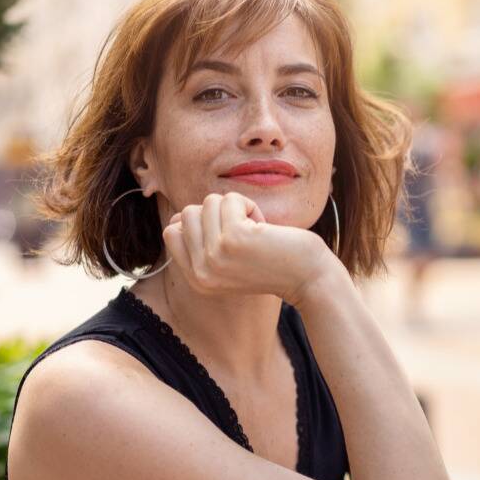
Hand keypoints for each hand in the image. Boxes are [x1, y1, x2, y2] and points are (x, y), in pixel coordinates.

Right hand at [162, 192, 338, 304]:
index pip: (171, 233)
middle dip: (218, 213)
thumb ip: (201, 241)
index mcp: (197, 279)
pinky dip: (249, 205)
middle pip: (187, 213)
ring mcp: (214, 257)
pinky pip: (230, 200)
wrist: (308, 277)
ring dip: (236, 208)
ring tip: (256, 231)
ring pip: (208, 202)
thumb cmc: (272, 262)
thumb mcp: (227, 259)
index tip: (226, 233)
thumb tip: (177, 217)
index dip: (198, 222)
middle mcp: (201, 272)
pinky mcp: (232, 239)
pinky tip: (264, 226)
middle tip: (245, 232)